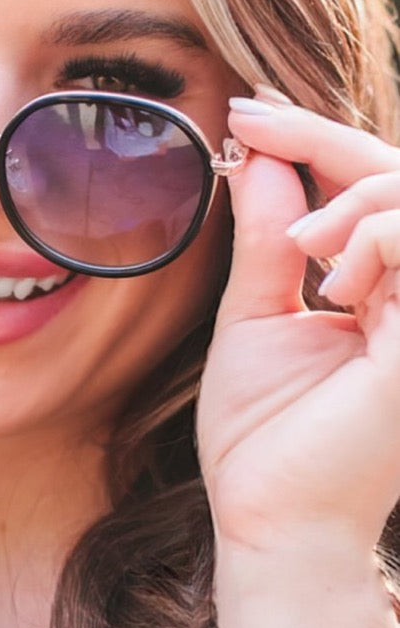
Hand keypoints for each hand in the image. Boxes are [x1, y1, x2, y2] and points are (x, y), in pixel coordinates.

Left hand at [196, 93, 399, 555]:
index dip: (315, 138)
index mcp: (384, 294)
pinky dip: (372, 236)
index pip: (372, 193)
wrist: (268, 517)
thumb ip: (270, 241)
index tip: (244, 110)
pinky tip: (331, 281)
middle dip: (326, 139)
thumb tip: (263, 160)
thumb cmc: (261, 436)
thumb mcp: (255, 319)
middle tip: (248, 129)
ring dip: (353, 196)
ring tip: (298, 243)